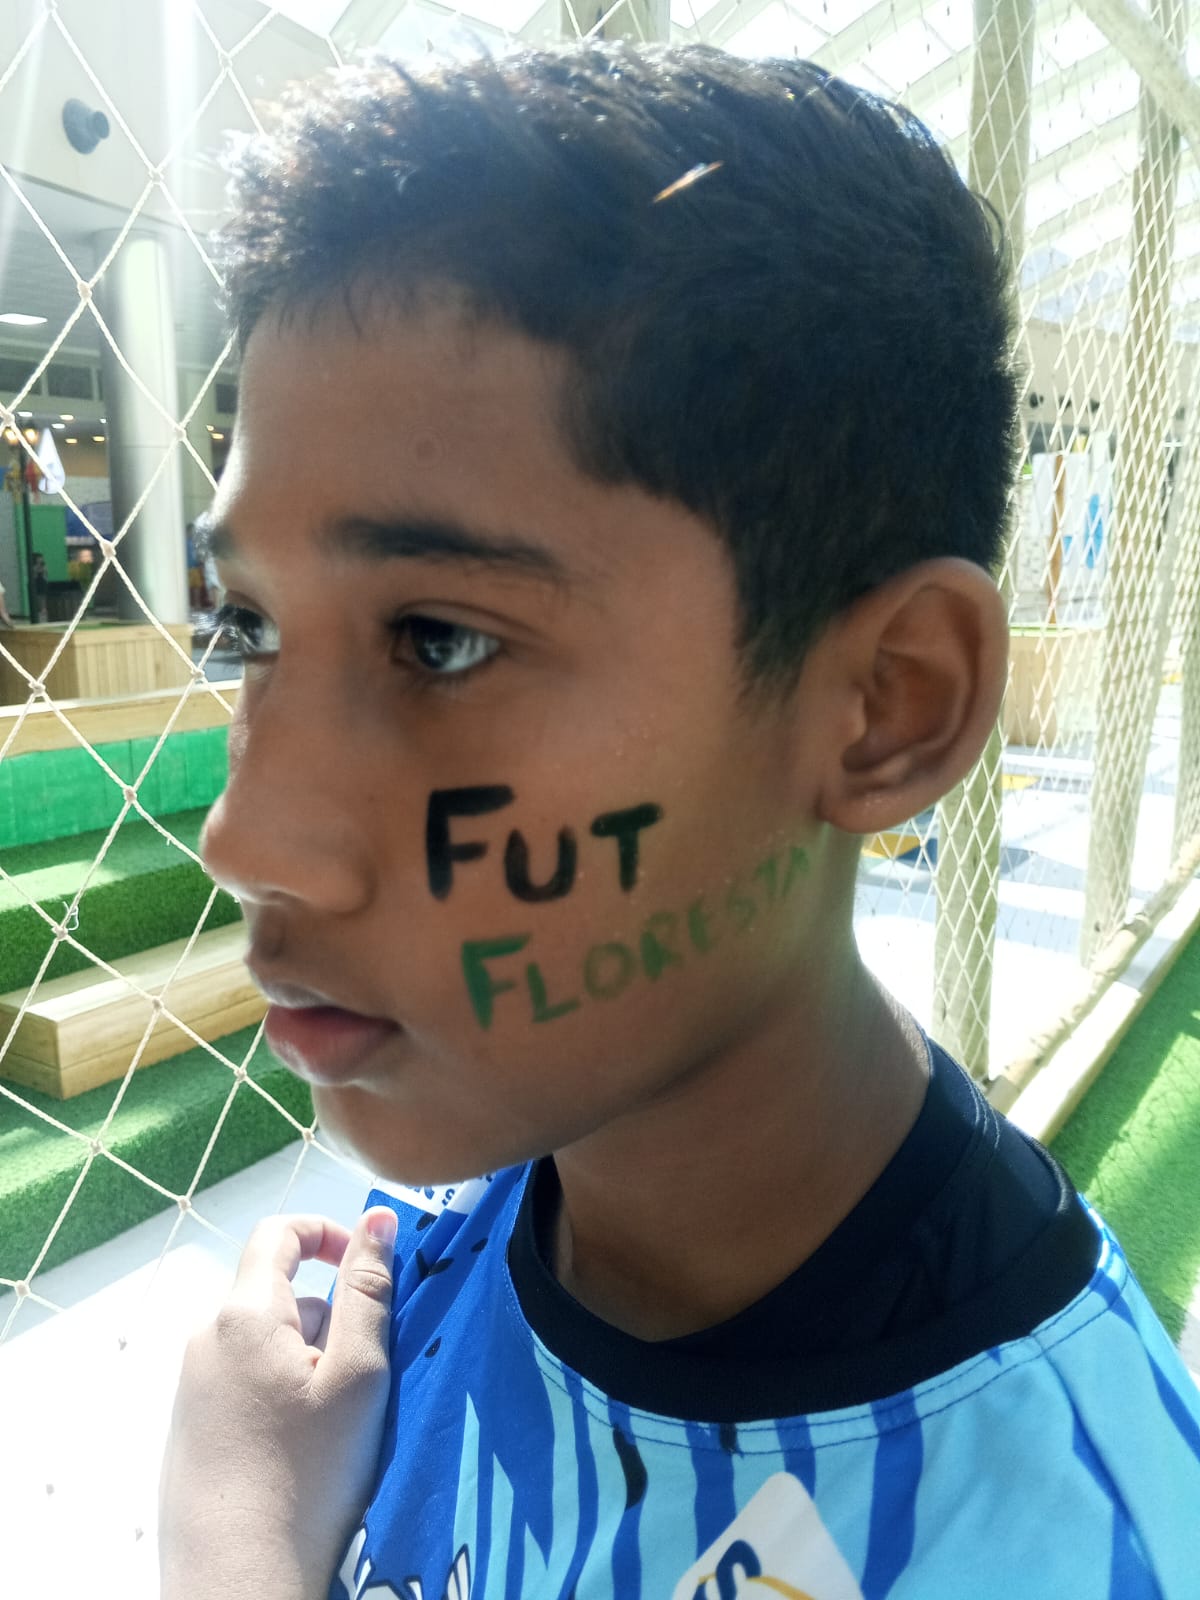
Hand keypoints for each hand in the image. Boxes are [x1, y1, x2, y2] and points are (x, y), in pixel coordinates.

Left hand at [159, 1206, 398, 1599]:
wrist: (239, 1582)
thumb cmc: (307, 1476)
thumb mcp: (358, 1376)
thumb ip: (368, 1291)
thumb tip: (376, 1218)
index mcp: (243, 1314)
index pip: (279, 1232)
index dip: (329, 1233)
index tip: (369, 1267)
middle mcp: (206, 1339)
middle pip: (278, 1293)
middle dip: (329, 1319)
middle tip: (364, 1377)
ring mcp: (192, 1387)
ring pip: (266, 1341)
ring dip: (308, 1361)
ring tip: (335, 1426)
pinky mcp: (190, 1430)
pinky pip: (245, 1382)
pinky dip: (281, 1394)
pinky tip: (301, 1452)